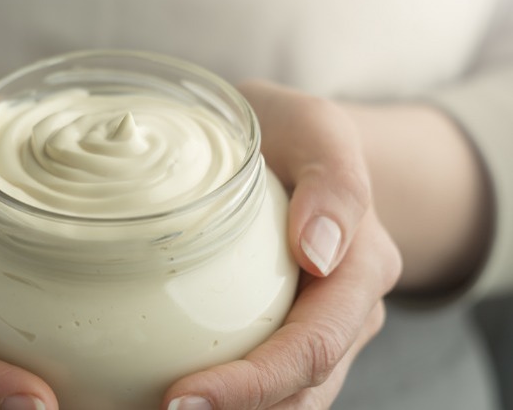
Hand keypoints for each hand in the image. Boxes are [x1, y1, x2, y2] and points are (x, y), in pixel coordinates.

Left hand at [163, 81, 401, 408]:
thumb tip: (317, 253)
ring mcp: (319, 327)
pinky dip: (226, 397)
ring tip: (151, 409)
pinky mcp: (284, 329)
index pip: (312, 348)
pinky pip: (262, 379)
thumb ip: (334, 182)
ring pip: (284, 399)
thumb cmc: (298, 135)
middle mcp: (348, 313)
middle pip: (299, 390)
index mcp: (361, 270)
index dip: (252, 385)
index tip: (183, 397)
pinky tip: (163, 391)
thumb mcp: (318, 130)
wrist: (298, 146)